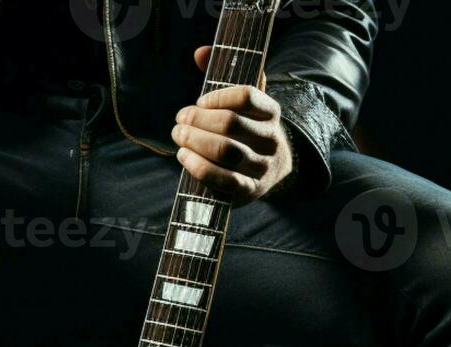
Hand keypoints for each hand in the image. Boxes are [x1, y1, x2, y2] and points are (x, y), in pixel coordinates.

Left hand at [171, 46, 293, 204]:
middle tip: (180, 120)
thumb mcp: (240, 103)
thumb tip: (200, 52)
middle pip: (230, 124)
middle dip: (198, 120)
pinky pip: (222, 180)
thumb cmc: (245, 130)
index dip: (218, 97)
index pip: (247, 96)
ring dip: (195, 142)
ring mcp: (261, 166)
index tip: (200, 101)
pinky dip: (198, 167)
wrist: (267, 170)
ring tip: (178, 136)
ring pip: (226, 152)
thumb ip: (222, 75)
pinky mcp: (248, 190)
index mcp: (271, 111)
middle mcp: (270, 139)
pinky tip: (183, 156)